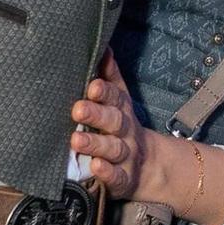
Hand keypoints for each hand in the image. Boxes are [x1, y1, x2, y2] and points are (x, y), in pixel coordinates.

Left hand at [70, 54, 148, 199]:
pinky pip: (116, 176)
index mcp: (121, 109)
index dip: (105, 92)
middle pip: (113, 120)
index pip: (115, 97)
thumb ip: (109, 76)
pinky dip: (106, 172)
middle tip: (77, 108)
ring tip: (76, 140)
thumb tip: (102, 46)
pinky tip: (95, 167)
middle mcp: (124, 131)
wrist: (147, 165)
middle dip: (96, 114)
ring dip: (95, 143)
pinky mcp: (123, 179)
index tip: (92, 86)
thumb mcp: (119, 100)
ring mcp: (125, 155)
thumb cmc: (121, 126)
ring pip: (112, 148)